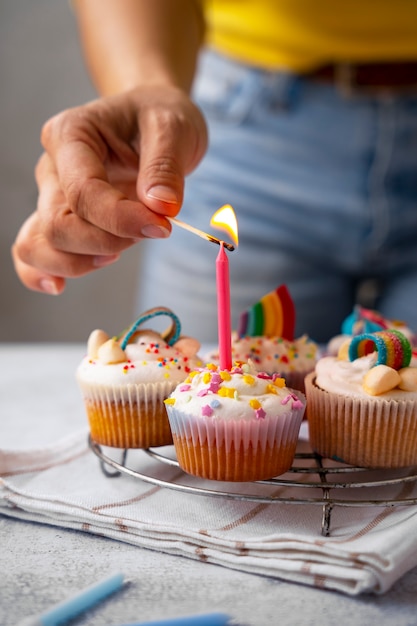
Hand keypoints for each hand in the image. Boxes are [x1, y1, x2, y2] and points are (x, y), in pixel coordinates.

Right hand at [11, 85, 207, 293]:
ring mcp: (51, 196)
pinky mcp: (59, 218)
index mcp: (72, 134)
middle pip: (58, 225)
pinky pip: (31, 253)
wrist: (153, 122)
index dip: (121, 220)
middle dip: (106, 243)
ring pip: (37, 244)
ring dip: (78, 263)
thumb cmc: (159, 118)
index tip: (162, 226)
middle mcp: (52, 167)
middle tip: (151, 231)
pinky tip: (62, 286)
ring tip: (117, 254)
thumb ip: (166, 166)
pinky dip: (43, 274)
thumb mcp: (174, 126)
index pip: (83, 192)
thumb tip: (161, 207)